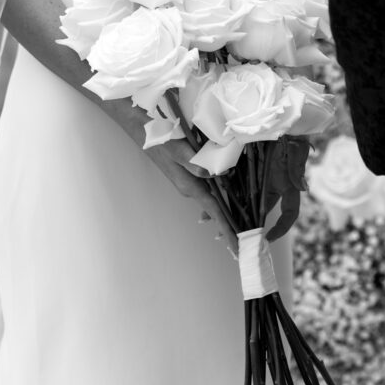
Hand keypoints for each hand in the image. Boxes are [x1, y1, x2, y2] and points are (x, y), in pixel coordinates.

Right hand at [143, 137, 238, 253]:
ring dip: (222, 219)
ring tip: (233, 236)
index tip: (236, 248)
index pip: (214, 212)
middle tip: (239, 250)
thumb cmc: (162, 141)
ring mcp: (188, 185)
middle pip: (214, 213)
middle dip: (227, 231)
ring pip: (211, 203)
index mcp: (190, 186)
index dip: (227, 230)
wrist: (144, 134)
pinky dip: (214, 203)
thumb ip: (197, 164)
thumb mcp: (180, 150)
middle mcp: (190, 189)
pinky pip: (206, 193)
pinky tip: (220, 209)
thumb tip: (218, 175)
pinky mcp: (187, 178)